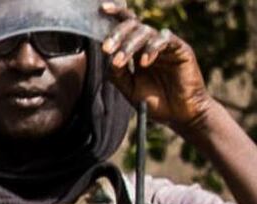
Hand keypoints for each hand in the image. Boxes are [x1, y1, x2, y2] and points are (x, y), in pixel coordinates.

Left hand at [100, 2, 214, 133]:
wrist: (178, 115)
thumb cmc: (154, 101)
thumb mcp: (129, 89)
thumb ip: (116, 74)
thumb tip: (108, 57)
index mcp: (136, 51)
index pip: (125, 27)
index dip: (115, 15)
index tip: (101, 10)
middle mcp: (150, 44)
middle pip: (133, 26)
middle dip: (117, 34)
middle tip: (106, 48)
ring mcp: (165, 46)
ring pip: (146, 32)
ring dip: (130, 46)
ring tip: (122, 62)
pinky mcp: (180, 49)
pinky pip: (165, 40)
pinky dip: (152, 48)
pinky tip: (145, 62)